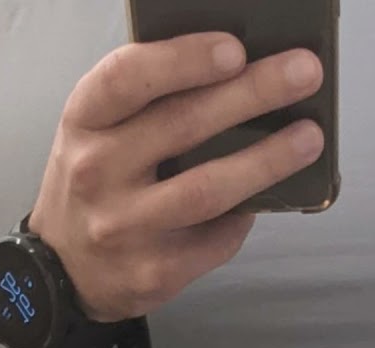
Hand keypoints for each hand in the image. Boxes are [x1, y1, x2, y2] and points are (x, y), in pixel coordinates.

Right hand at [28, 32, 325, 321]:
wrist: (64, 271)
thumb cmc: (99, 184)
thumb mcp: (100, 131)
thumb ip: (152, 103)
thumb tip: (242, 76)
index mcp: (84, 122)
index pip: (127, 79)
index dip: (183, 60)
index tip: (235, 49)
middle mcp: (96, 173)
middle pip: (182, 125)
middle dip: (252, 94)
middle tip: (303, 73)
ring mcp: (124, 227)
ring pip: (208, 188)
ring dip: (267, 159)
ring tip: (310, 137)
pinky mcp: (153, 272)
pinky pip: (217, 237)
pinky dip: (247, 214)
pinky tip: (270, 196)